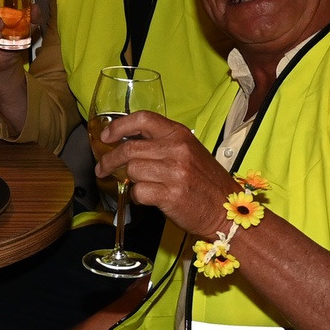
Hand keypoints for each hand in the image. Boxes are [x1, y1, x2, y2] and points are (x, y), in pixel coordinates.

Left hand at [98, 112, 241, 240]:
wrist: (227, 210)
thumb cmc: (206, 183)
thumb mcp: (189, 152)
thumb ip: (162, 144)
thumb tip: (127, 143)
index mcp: (180, 135)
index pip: (142, 119)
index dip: (118, 126)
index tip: (105, 137)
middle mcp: (177, 150)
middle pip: (129, 148)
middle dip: (109, 159)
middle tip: (102, 168)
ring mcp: (174, 172)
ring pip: (132, 171)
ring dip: (129, 180)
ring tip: (139, 186)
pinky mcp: (170, 195)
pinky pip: (138, 192)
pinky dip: (136, 197)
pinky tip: (146, 198)